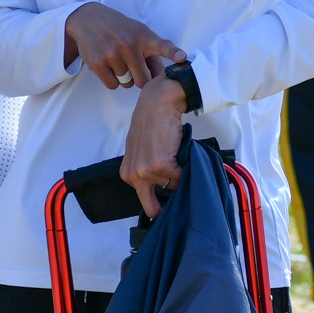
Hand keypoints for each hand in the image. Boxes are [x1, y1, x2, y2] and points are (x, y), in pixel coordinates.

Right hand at [64, 2, 178, 89]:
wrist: (88, 19)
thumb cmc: (119, 28)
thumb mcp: (138, 34)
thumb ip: (152, 55)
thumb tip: (161, 76)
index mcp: (143, 36)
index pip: (162, 45)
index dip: (173, 52)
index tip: (182, 58)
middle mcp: (128, 44)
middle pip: (143, 80)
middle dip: (139, 78)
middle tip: (132, 67)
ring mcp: (112, 54)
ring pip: (127, 84)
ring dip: (124, 78)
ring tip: (118, 62)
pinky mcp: (97, 63)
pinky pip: (113, 85)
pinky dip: (112, 80)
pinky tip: (108, 66)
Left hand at [121, 67, 187, 216]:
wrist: (157, 104)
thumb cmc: (152, 126)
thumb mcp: (141, 153)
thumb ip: (147, 173)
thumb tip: (166, 193)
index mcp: (127, 175)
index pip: (146, 202)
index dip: (160, 203)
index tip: (168, 203)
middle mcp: (133, 176)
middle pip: (154, 207)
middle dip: (166, 207)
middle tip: (177, 197)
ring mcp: (145, 171)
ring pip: (173, 187)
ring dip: (180, 175)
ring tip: (175, 157)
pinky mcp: (160, 165)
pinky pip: (181, 177)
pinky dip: (185, 166)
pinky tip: (179, 151)